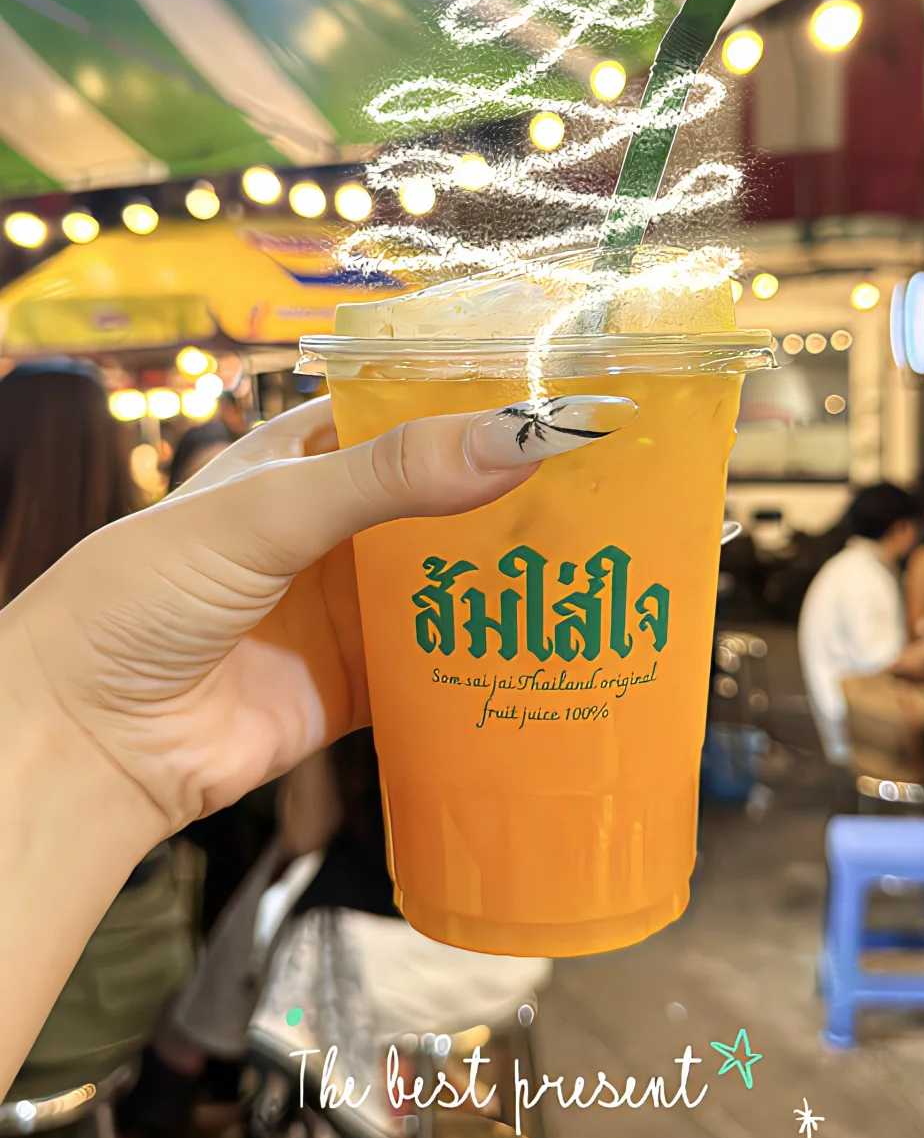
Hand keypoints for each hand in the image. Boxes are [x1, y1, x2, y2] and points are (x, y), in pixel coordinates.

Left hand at [0, 393, 632, 839]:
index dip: (489, 401)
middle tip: (622, 490)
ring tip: (612, 565)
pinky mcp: (364, 684)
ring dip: (520, 579)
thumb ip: (389, 476)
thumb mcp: (265, 512)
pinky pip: (448, 667)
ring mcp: (353, 607)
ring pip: (461, 582)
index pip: (415, 407)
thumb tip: (518, 437)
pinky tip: (559, 654)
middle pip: (453, 497)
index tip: (577, 398)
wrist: (86, 740)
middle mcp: (338, 526)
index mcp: (305, 455)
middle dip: (525, 496)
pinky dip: (496, 663)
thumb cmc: (138, 596)